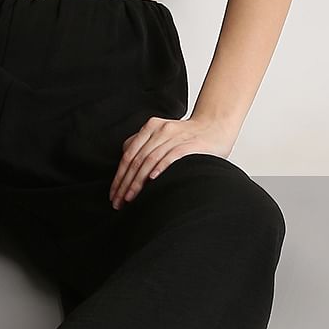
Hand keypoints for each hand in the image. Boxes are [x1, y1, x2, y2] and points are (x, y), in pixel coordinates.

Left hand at [108, 114, 237, 208]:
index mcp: (150, 127)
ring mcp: (175, 136)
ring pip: (149, 160)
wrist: (215, 126)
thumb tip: (125, 162)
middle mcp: (160, 130)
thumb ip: (144, 145)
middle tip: (118, 201)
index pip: (129, 154)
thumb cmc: (187, 137)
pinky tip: (152, 180)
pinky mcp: (189, 145)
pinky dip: (160, 168)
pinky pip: (171, 156)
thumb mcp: (162, 136)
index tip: (113, 194)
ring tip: (130, 198)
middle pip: (136, 159)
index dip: (119, 176)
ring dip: (137, 182)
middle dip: (125, 183)